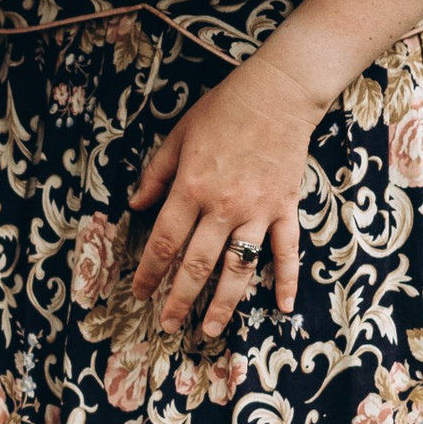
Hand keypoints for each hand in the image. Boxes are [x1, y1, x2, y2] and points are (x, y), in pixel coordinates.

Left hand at [127, 53, 321, 337]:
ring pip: (239, 268)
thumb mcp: (178, 136)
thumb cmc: (224, 109)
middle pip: (198, 265)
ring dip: (224, 304)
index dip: (149, 273)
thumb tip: (135, 206)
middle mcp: (223, 207)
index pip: (164, 243)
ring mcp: (258, 211)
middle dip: (180, 300)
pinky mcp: (286, 208)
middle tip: (168, 326)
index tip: (140, 294)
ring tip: (210, 330)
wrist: (279, 92)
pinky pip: (287, 251)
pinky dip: (286, 280)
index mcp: (191, 189)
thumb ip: (156, 175)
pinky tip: (283, 307)